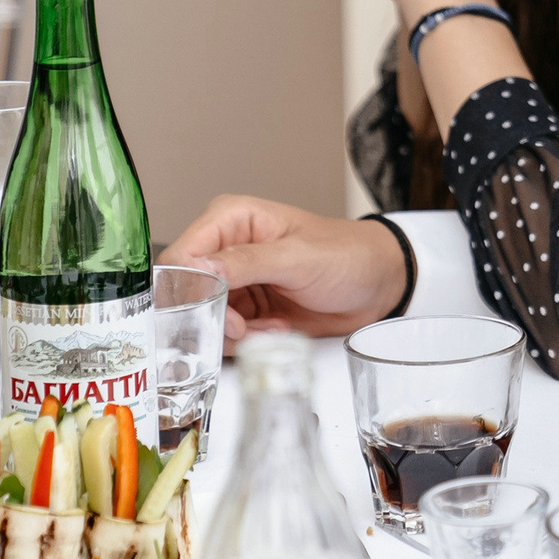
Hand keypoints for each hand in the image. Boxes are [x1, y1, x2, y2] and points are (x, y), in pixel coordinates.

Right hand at [161, 195, 409, 348]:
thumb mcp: (298, 257)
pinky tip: (276, 328)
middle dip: (211, 317)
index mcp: (231, 219)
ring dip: (232, 332)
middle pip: (185, 293)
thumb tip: (198, 270)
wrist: (378, 283)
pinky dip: (246, 339)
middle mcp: (225, 249)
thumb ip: (247, 262)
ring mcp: (235, 281)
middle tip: (242, 326)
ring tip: (270, 325)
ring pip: (202, 318)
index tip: (210, 311)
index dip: (186, 288)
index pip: (181, 255)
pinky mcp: (247, 308)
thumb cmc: (347, 255)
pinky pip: (225, 333)